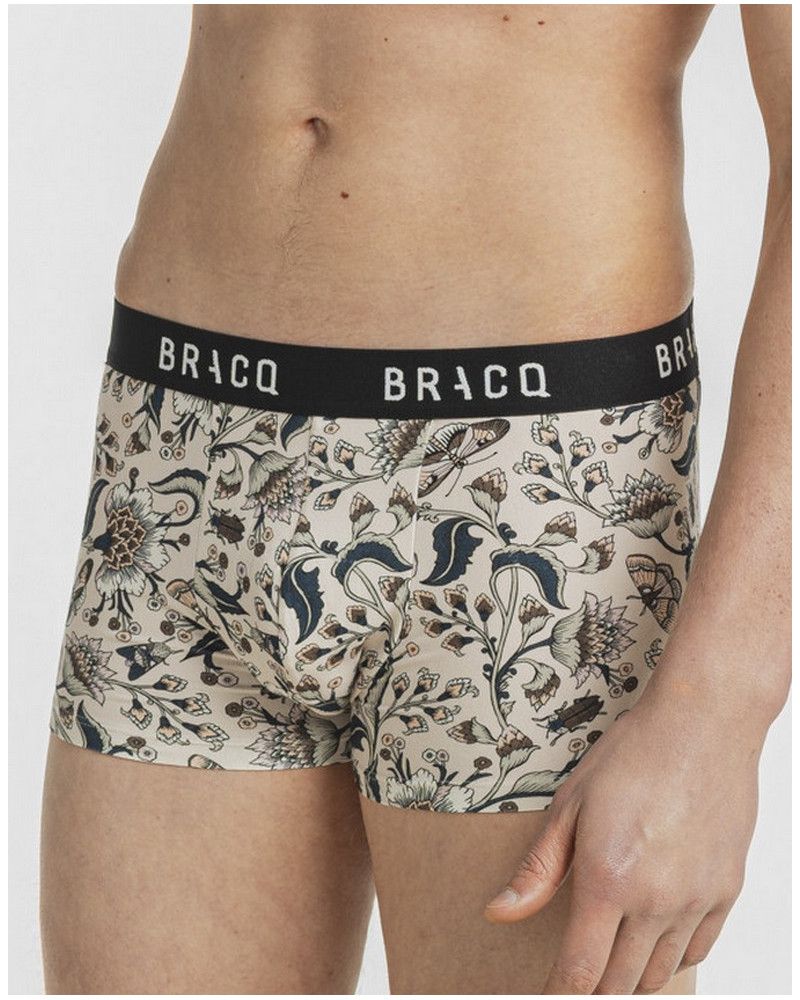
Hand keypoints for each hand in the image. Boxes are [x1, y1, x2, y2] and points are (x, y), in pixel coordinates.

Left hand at [483, 687, 760, 993]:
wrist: (703, 723)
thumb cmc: (635, 753)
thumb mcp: (570, 803)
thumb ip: (538, 869)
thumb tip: (499, 911)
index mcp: (608, 880)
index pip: (580, 972)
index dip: (559, 993)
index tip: (548, 994)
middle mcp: (656, 901)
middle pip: (620, 984)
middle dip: (593, 991)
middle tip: (576, 979)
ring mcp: (696, 899)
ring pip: (660, 974)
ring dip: (630, 979)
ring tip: (609, 964)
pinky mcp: (725, 890)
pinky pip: (697, 951)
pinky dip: (671, 959)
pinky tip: (652, 944)